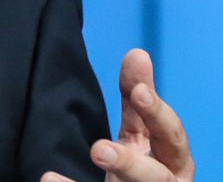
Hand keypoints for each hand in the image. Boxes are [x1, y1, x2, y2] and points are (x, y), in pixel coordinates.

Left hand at [42, 49, 193, 181]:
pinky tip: (49, 177)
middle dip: (131, 163)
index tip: (138, 91)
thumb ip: (138, 100)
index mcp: (173, 160)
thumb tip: (138, 53)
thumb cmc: (145, 169)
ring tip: (92, 154)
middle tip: (99, 149)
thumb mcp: (142, 134)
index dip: (157, 114)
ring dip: (116, 172)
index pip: (171, 135)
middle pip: (156, 177)